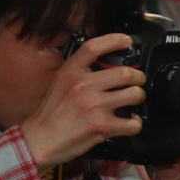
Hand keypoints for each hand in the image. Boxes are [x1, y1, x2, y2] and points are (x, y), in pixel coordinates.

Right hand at [18, 32, 144, 167]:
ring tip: (133, 101)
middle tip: (137, 82)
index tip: (127, 41)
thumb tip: (105, 65)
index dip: (114, 40)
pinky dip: (135, 123)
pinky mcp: (102, 126)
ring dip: (139, 98)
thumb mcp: (60, 83)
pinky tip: (129, 121)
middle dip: (138, 78)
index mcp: (71, 72)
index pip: (94, 47)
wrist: (41, 139)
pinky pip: (133, 122)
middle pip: (126, 73)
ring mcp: (94, 106)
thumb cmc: (52, 113)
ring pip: (134, 95)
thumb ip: (80, 72)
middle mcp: (83, 86)